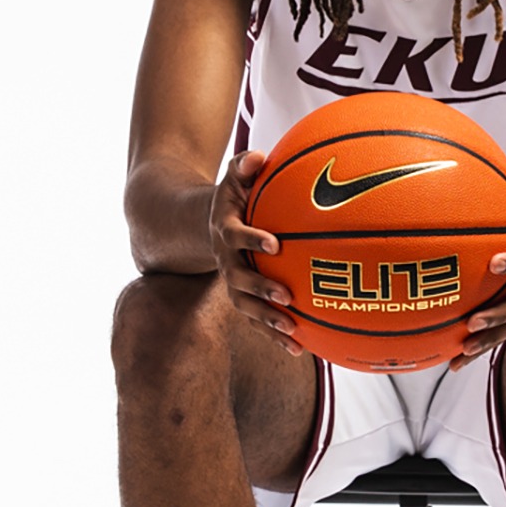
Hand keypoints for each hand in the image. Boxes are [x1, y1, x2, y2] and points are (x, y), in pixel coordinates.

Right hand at [209, 150, 303, 356]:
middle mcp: (225, 258)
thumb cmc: (233, 194)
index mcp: (225, 228)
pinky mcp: (243, 296)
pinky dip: (275, 335)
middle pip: (237, 279)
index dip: (252, 239)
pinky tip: (300, 349)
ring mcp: (232, 280)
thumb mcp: (234, 174)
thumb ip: (244, 165)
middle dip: (261, 290)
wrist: (206, 222)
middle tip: (286, 297)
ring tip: (293, 333)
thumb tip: (257, 158)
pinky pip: (257, 319)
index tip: (275, 243)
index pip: (235, 235)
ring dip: (267, 321)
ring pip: (246, 306)